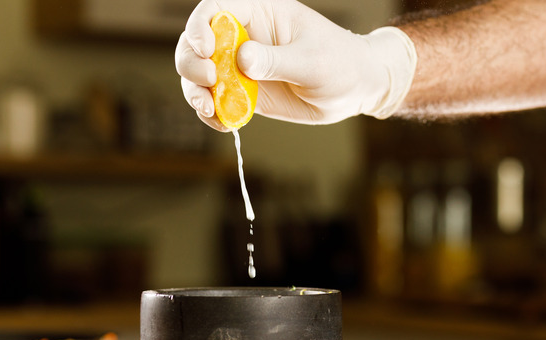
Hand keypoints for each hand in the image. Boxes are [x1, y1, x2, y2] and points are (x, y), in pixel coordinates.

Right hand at [175, 0, 416, 130]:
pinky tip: (222, 122)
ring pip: (199, 74)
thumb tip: (241, 60)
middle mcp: (243, 36)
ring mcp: (240, 65)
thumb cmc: (339, 63)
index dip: (200, 26)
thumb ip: (276, 60)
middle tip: (208, 80)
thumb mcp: (311, 60)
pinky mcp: (244, 91)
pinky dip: (212, 113)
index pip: (215, 9)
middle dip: (191, 62)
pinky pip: (216, 100)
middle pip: (196, 42)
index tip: (207, 49)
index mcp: (259, 11)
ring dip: (195, 91)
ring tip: (209, 108)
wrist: (354, 88)